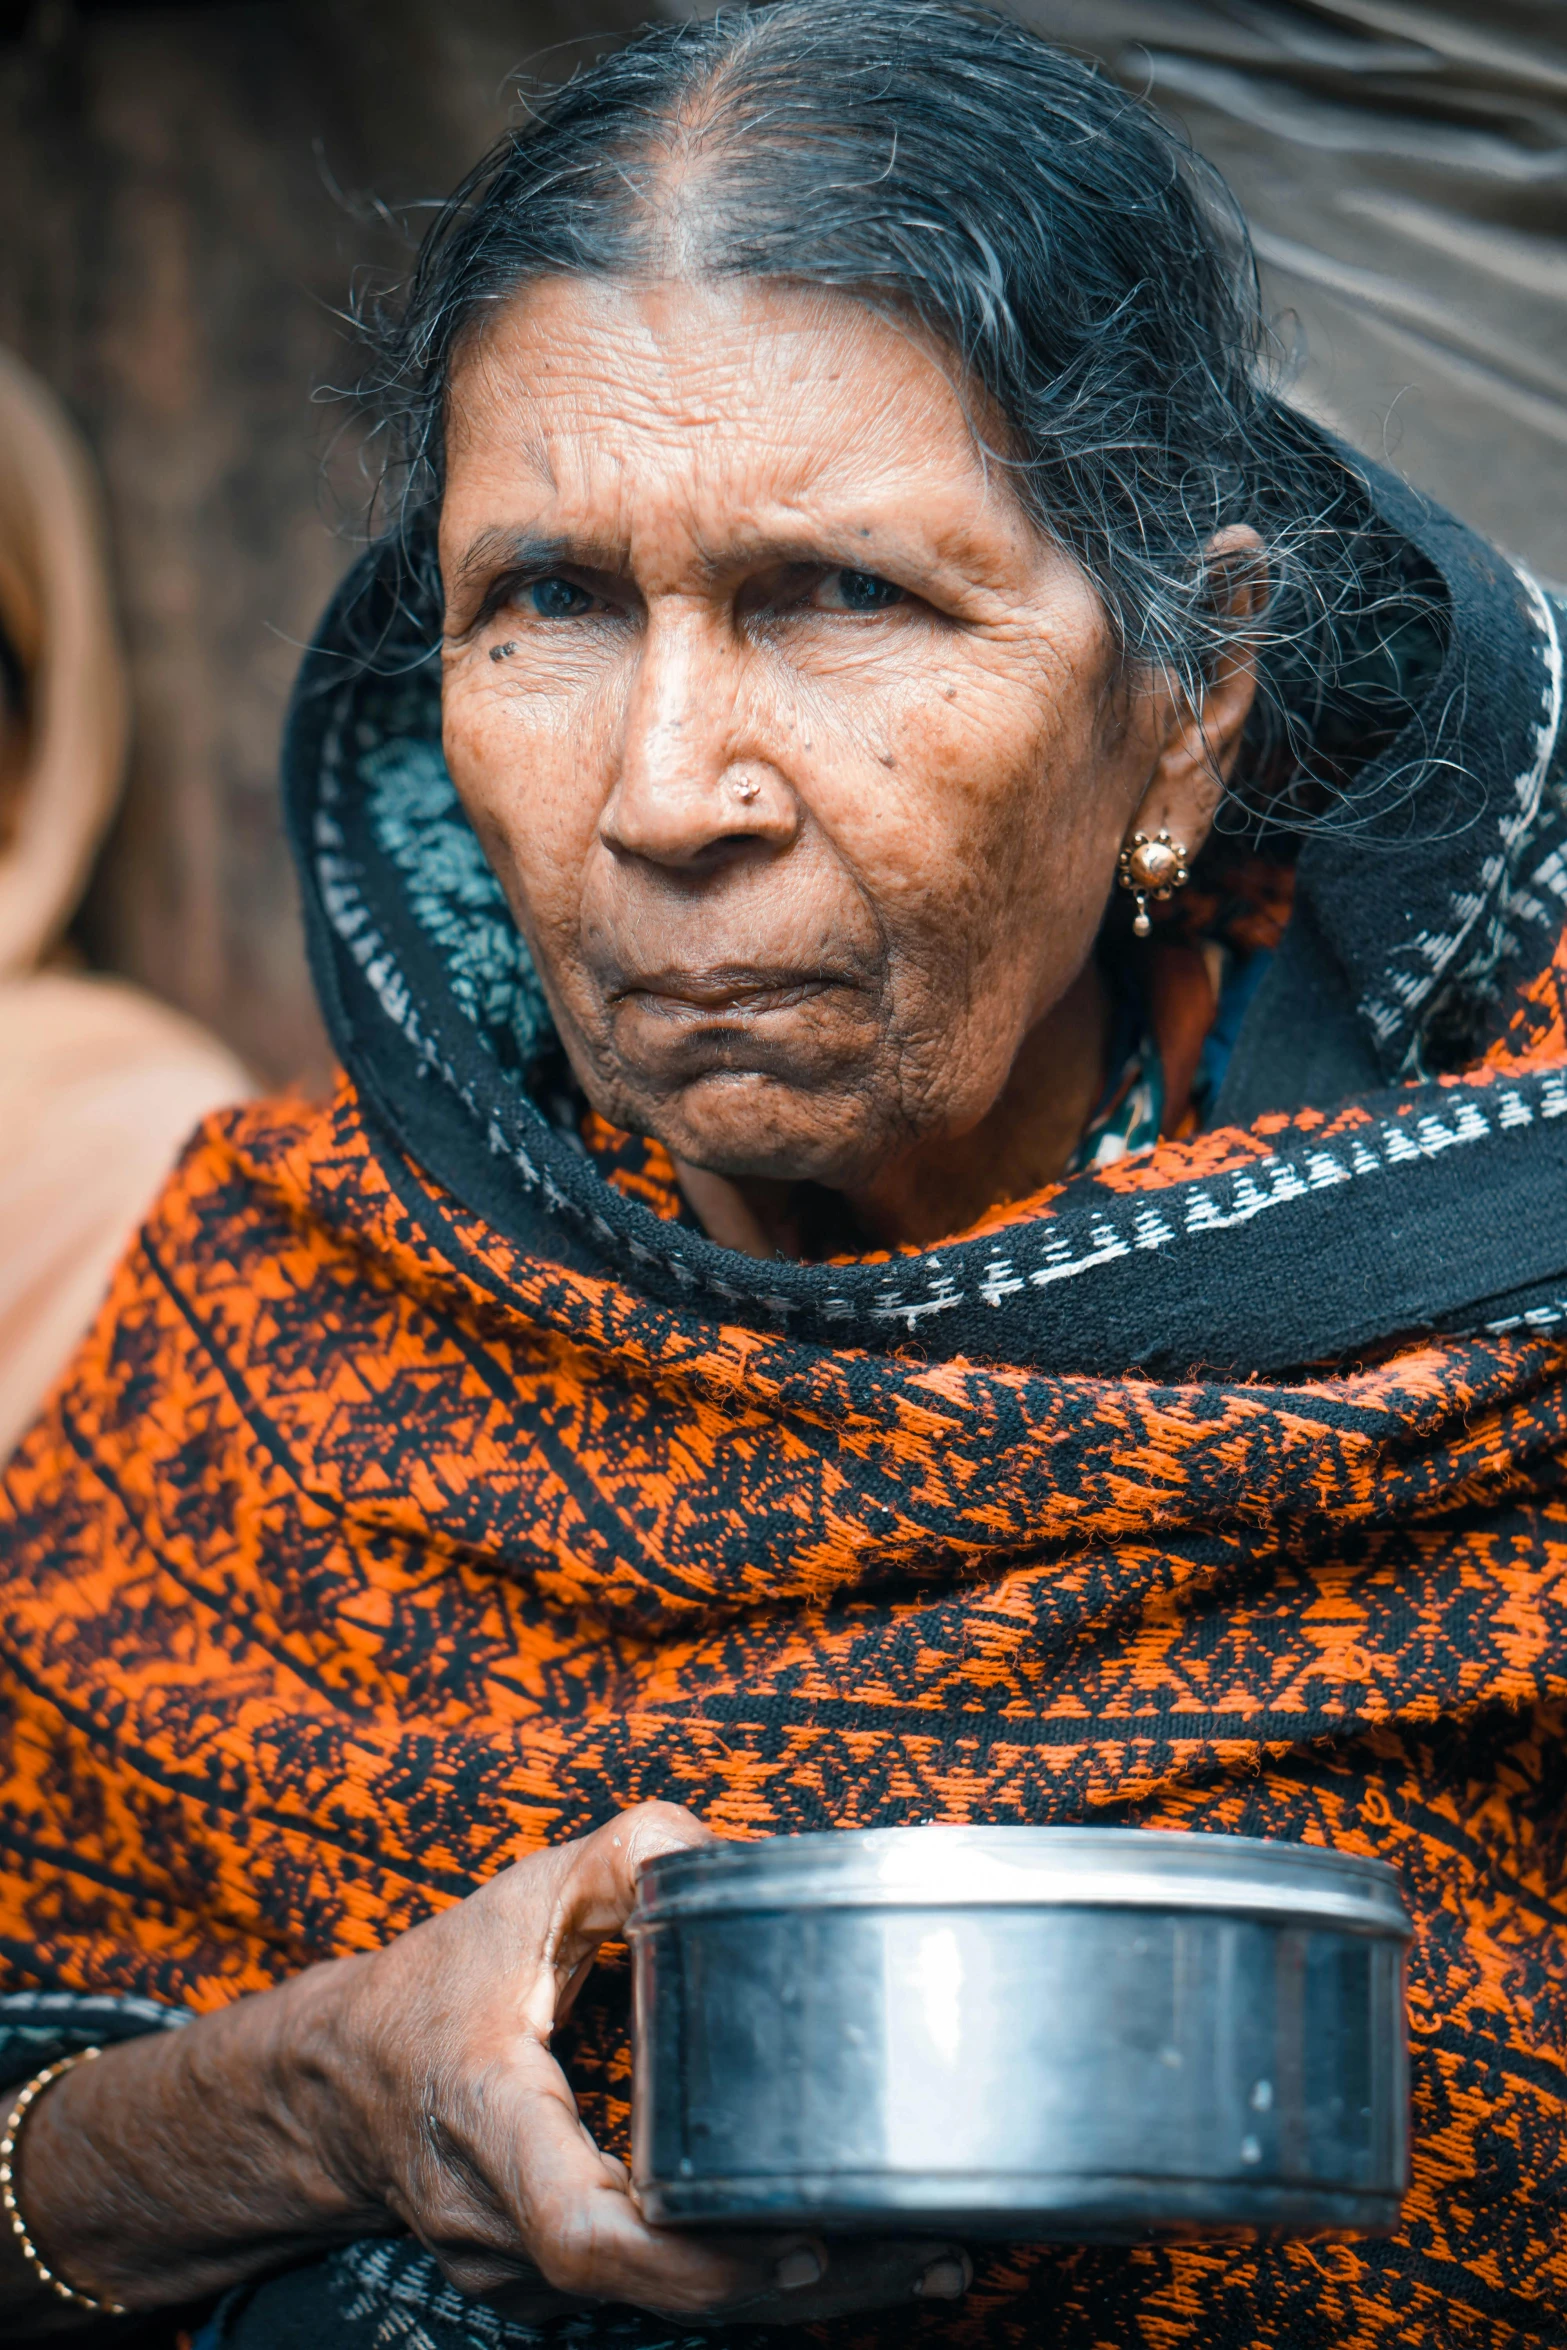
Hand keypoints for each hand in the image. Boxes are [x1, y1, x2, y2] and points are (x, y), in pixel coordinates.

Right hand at [306, 1800, 968, 2324]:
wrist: (339, 2082)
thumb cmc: (439, 1984)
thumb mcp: (522, 1899)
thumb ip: (625, 1860)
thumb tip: (732, 1854)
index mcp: (489, 2123)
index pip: (581, 2230)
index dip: (695, 2257)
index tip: (801, 2232)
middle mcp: (499, 2225)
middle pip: (656, 2291)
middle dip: (796, 2280)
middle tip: (927, 2244)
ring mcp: (518, 2277)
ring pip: (664, 2309)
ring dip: (793, 2291)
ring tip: (926, 2252)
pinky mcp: (545, 2293)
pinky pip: (654, 2299)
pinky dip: (747, 2279)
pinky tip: (846, 2251)